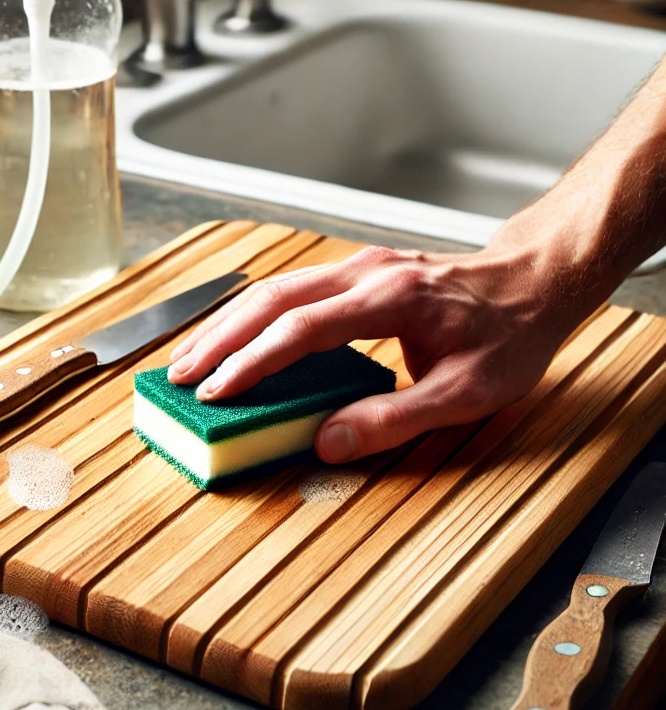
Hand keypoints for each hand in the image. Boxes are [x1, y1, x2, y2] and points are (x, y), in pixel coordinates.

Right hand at [167, 245, 578, 463]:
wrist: (531, 283)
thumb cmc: (507, 336)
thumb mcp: (468, 392)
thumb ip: (395, 419)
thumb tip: (326, 442)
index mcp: (390, 299)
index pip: (302, 327)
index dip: (254, 360)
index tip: (217, 391)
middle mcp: (365, 273)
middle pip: (271, 298)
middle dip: (220, 338)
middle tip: (180, 375)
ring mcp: (358, 266)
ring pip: (274, 288)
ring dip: (228, 323)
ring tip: (192, 358)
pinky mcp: (355, 272)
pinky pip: (290, 290)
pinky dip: (253, 315)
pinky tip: (234, 337)